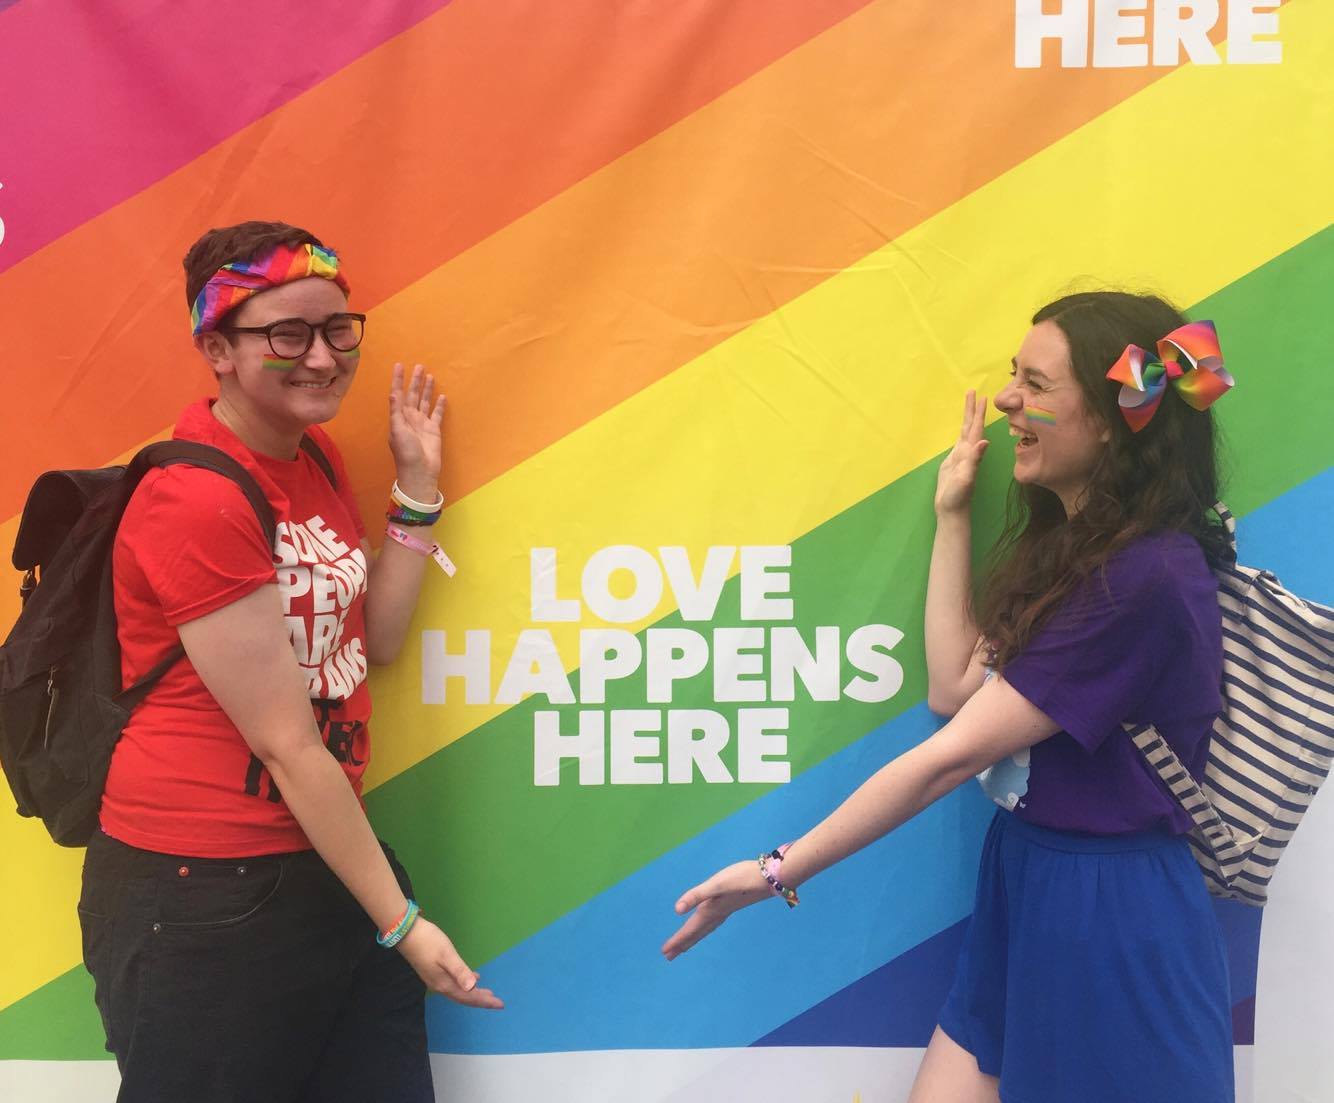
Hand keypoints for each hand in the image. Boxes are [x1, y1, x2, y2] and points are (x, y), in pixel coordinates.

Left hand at [388, 363, 445, 499]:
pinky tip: (442, 396)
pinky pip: (437, 414)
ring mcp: (422, 423)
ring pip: (425, 401)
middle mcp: (410, 418)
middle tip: (419, 366)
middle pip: (413, 395)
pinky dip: (439, 405)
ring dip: (426, 389)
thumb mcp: (397, 430)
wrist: (420, 471)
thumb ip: (396, 411)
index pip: (398, 394)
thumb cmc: (406, 452)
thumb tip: (394, 392)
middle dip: (415, 381)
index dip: (398, 380)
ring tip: (430, 376)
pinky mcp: (434, 430)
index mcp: (399, 417)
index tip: (399, 365)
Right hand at [397, 917, 503, 1008]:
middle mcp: (440, 985)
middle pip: (464, 997)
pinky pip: (454, 983)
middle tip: (497, 1002)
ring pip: (459, 991)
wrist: (405, 933)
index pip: (468, 997)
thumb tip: (472, 988)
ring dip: (473, 993)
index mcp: (445, 984)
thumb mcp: (447, 955)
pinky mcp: (433, 971)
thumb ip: (460, 971)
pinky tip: (471, 977)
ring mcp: (435, 979)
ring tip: (487, 992)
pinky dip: (465, 983)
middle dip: (481, 999)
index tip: (500, 1004)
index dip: (484, 1001)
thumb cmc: (428, 941)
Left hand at [660, 859, 773, 960]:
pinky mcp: (732, 904)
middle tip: (669, 955)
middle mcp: (717, 913)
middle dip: (683, 943)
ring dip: (694, 937)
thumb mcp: (717, 884)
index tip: (665, 952)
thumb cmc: (743, 878)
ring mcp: (726, 910)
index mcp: (710, 910)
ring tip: (684, 945)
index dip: (677, 940)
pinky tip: (708, 921)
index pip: (690, 929)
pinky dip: (706, 927)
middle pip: (697, 932)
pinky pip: (713, 922)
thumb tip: (677, 910)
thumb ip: (696, 895)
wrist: (771, 877)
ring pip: (705, 928)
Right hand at [934, 390, 988, 515]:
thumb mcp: (966, 478)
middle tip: (972, 391)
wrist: (952, 510)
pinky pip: (959, 441)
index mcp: (970, 453)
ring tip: (968, 404)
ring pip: (965, 432)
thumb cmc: (958, 496)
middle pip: (970, 426)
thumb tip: (984, 441)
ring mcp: (961, 457)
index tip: (982, 396)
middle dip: (972, 409)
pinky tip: (962, 429)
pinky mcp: (953, 462)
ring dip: (967, 418)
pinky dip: (961, 431)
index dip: (978, 413)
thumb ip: (974, 460)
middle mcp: (968, 452)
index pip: (975, 428)